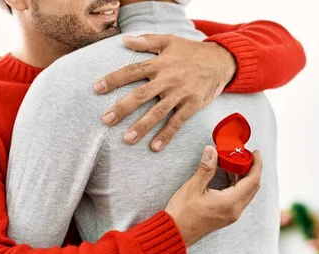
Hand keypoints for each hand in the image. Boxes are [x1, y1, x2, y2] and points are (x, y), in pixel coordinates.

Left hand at [94, 34, 236, 151]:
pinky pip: (177, 122)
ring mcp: (180, 94)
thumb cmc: (192, 52)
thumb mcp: (170, 41)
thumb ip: (147, 41)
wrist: (221, 61)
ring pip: (158, 112)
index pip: (132, 71)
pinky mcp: (192, 105)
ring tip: (127, 139)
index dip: (114, 79)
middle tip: (106, 119)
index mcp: (160, 64)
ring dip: (142, 126)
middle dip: (123, 107)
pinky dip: (166, 135)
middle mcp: (168, 79)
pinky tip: (154, 147)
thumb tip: (125, 41)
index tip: (97, 88)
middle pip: (141, 94)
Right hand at [165, 147, 261, 246]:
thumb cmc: (182, 213)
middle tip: (244, 155)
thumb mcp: (193, 187)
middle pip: (252, 187)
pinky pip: (238, 198)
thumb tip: (212, 151)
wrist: (175, 233)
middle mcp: (234, 210)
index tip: (256, 152)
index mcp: (230, 202)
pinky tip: (227, 176)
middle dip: (251, 169)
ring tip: (234, 162)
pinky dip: (237, 185)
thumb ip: (206, 168)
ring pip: (246, 193)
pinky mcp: (225, 216)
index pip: (252, 181)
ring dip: (243, 177)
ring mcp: (231, 215)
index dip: (257, 165)